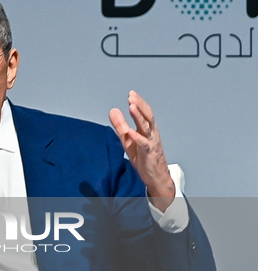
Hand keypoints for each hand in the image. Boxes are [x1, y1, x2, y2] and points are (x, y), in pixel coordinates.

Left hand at [109, 90, 174, 211]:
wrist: (157, 176)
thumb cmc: (144, 158)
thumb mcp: (129, 139)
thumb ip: (121, 125)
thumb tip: (113, 110)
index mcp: (147, 129)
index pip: (144, 112)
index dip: (138, 103)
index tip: (131, 94)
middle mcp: (151, 134)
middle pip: (147, 116)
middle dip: (140, 105)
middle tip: (132, 96)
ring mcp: (151, 143)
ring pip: (146, 127)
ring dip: (139, 116)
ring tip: (132, 107)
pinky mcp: (148, 153)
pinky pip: (143, 144)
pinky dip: (137, 137)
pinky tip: (131, 132)